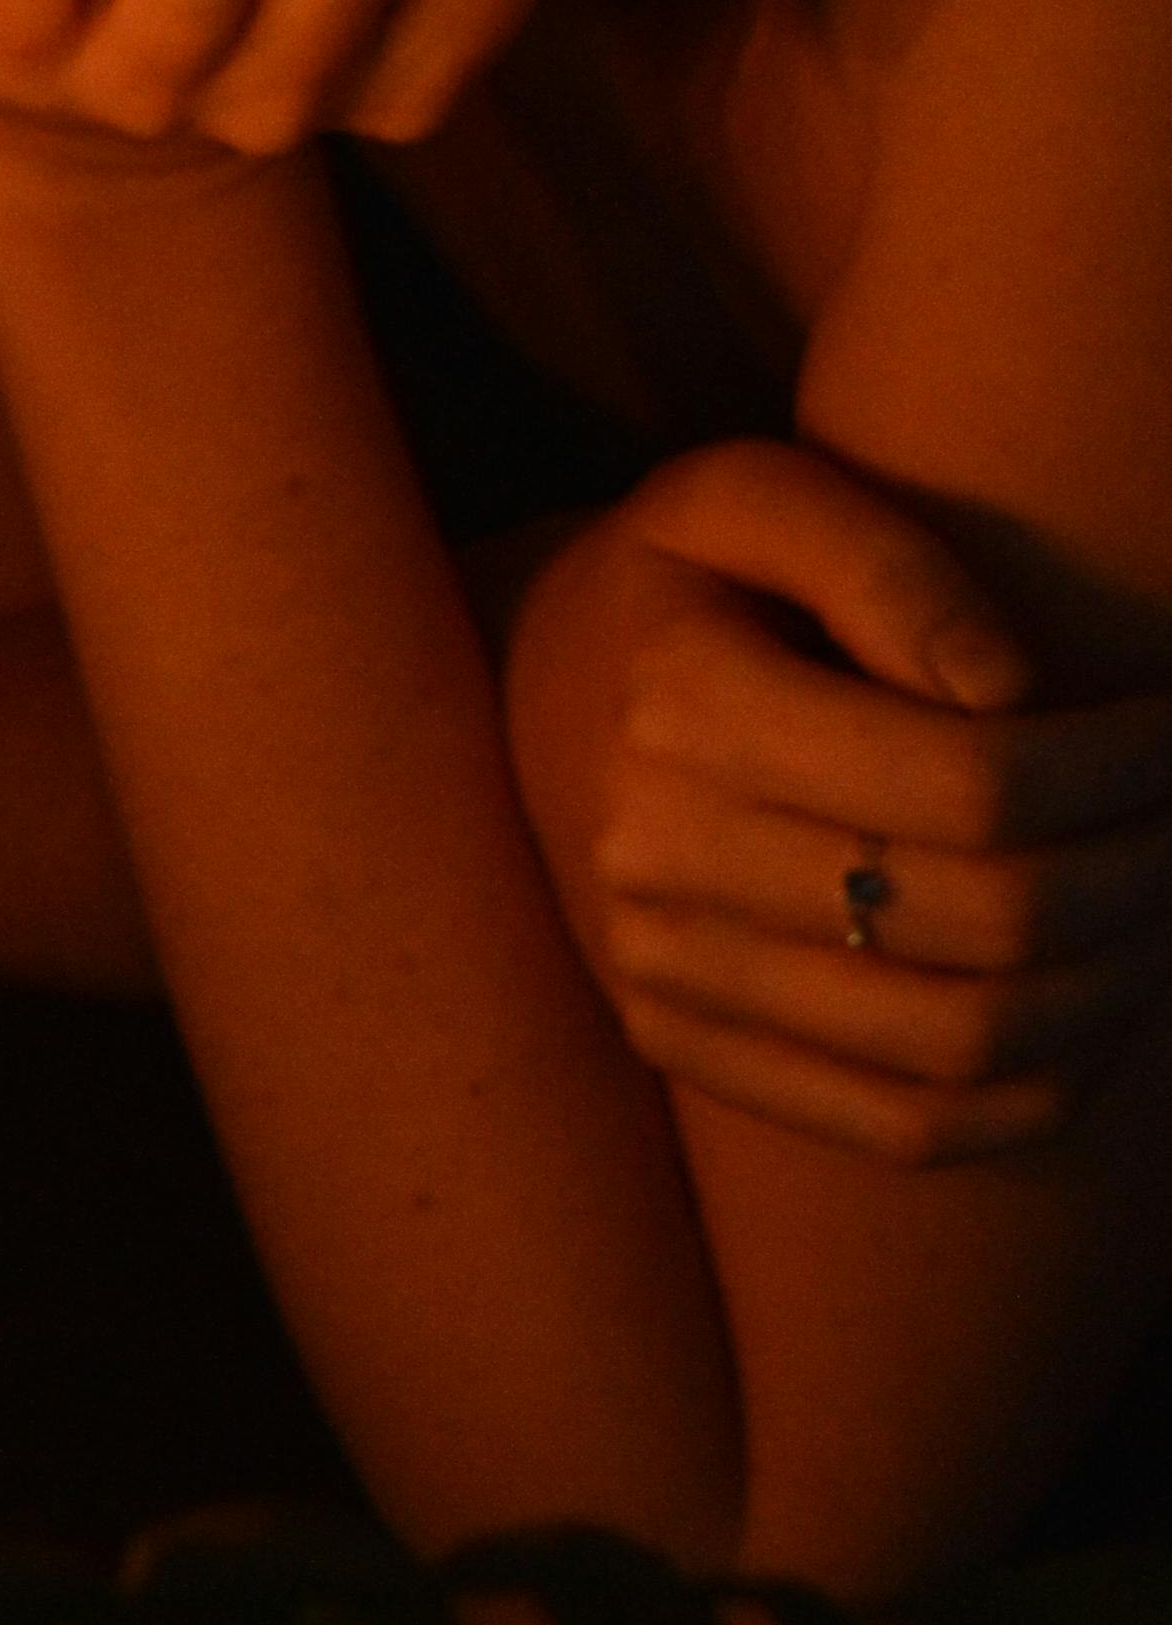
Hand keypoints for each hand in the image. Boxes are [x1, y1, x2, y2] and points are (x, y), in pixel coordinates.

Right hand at [503, 438, 1171, 1160]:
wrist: (516, 693)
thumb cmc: (681, 580)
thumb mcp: (747, 496)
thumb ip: (880, 560)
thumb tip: (1008, 688)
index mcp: (682, 702)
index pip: (974, 781)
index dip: (1120, 769)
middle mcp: (656, 854)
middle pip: (986, 916)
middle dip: (1140, 873)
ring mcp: (663, 972)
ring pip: (962, 1038)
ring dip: (1113, 987)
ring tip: (1157, 911)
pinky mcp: (682, 1046)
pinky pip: (900, 1128)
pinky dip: (1034, 1100)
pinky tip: (1091, 1024)